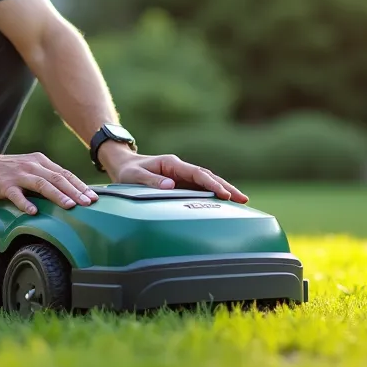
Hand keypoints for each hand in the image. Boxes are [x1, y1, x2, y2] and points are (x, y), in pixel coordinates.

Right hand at [0, 151, 98, 214]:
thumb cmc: (7, 171)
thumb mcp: (29, 169)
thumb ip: (46, 177)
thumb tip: (69, 194)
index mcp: (40, 161)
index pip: (65, 174)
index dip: (80, 185)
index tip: (94, 197)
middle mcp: (32, 166)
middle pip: (57, 178)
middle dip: (75, 191)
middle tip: (89, 203)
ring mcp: (18, 175)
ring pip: (41, 184)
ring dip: (57, 195)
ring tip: (70, 206)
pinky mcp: (4, 185)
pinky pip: (16, 195)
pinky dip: (25, 203)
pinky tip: (33, 212)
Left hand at [107, 149, 248, 203]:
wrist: (123, 165)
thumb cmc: (128, 171)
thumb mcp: (134, 176)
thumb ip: (151, 181)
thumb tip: (171, 186)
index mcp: (172, 164)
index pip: (197, 174)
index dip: (212, 183)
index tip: (224, 194)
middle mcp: (180, 169)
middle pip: (208, 177)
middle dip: (226, 187)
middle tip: (243, 199)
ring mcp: (182, 176)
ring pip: (207, 182)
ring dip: (223, 190)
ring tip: (242, 201)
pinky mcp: (181, 184)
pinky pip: (199, 189)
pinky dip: (213, 194)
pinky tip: (224, 203)